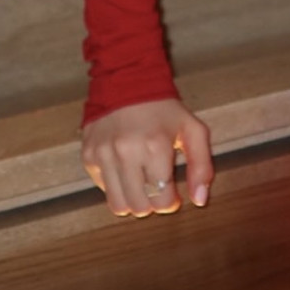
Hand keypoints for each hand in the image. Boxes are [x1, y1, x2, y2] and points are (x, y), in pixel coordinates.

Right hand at [81, 99, 213, 217]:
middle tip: (157, 187)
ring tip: (142, 182)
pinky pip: (103, 189)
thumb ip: (201, 165)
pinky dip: (116, 186)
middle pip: (139, 208)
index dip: (170, 202)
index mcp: (156, 146)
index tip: (172, 193)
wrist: (128, 81)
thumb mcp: (192, 129)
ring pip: (118, 205)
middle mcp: (127, 153)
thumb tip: (200, 200)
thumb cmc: (164, 109)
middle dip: (152, 203)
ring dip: (133, 200)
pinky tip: (125, 168)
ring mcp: (104, 155)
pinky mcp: (89, 156)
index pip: (162, 202)